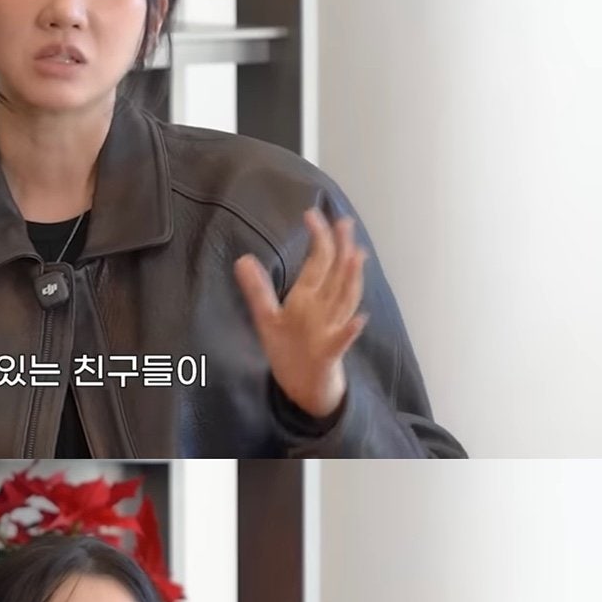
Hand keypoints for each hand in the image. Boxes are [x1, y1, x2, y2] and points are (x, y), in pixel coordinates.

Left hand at [233, 200, 365, 424]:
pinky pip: (341, 340)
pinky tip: (359, 320)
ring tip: (356, 256)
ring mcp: (329, 329)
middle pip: (335, 274)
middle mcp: (322, 309)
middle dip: (340, 249)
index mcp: (307, 298)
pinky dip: (350, 331)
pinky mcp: (329, 354)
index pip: (317, 263)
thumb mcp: (267, 318)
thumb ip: (257, 289)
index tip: (313, 214)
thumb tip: (242, 258)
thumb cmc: (288, 349)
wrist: (301, 388)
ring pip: (344, 301)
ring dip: (351, 280)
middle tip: (345, 222)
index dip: (317, 239)